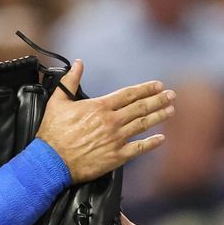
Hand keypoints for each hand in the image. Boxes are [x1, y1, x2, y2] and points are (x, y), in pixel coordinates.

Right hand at [36, 60, 174, 182]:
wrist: (51, 161)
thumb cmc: (52, 132)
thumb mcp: (58, 101)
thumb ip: (71, 80)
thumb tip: (79, 63)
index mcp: (99, 107)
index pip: (128, 94)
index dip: (145, 89)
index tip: (158, 85)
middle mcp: (111, 121)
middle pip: (140, 108)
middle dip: (158, 100)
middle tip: (172, 95)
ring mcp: (116, 139)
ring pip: (142, 125)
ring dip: (159, 117)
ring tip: (171, 111)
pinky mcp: (116, 157)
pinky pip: (138, 148)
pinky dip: (151, 143)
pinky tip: (161, 138)